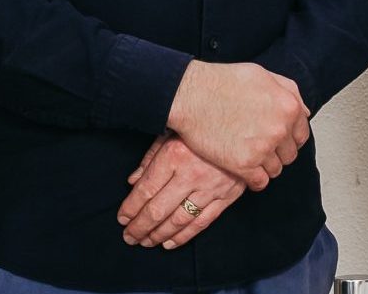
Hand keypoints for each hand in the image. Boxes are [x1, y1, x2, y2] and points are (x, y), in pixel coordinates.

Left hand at [118, 135, 246, 249]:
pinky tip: (169, 243)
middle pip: (158, 209)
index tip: (122, 218)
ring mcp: (211, 187)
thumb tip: (132, 182)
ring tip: (145, 242)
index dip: (130, 208)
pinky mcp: (227, 196)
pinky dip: (184, 236)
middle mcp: (191, 174)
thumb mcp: (172, 132)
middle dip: (139, 227)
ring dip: (158, 235)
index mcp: (174, 155)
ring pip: (179, 220)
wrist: (245, 124)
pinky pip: (202, 222)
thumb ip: (151, 157)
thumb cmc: (203, 127)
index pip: (145, 190)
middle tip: (129, 237)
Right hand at [166, 61, 309, 189]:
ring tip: (251, 158)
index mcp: (289, 107)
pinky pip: (260, 182)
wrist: (191, 95)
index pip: (301, 134)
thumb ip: (289, 92)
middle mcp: (280, 129)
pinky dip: (255, 180)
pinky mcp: (244, 164)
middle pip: (290, 154)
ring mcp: (263, 148)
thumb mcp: (264, 75)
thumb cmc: (223, 82)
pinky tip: (245, 171)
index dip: (289, 138)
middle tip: (261, 148)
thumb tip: (304, 111)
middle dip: (278, 152)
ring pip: (276, 169)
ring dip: (265, 166)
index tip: (277, 140)